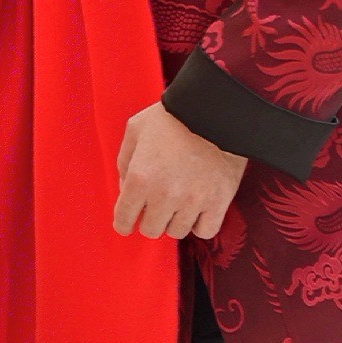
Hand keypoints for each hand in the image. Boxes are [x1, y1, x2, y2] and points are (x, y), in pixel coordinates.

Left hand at [112, 101, 246, 240]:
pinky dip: (200, 224)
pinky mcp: (218, 202)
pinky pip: (205, 231)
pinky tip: (198, 209)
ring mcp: (193, 201)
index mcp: (140, 178)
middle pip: (151, 230)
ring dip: (175, 219)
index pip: (123, 220)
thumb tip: (125, 189)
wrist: (216, 111)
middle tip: (156, 204)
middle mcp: (165, 195)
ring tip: (179, 200)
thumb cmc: (173, 117)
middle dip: (150, 218)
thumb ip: (124, 162)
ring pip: (177, 231)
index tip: (127, 222)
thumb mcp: (136, 129)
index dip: (123, 222)